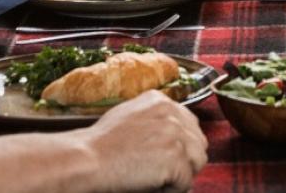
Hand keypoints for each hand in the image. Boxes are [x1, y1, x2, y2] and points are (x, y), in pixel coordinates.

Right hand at [78, 90, 207, 191]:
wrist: (87, 159)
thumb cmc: (99, 145)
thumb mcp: (129, 116)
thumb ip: (153, 120)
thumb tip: (169, 139)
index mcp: (161, 100)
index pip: (189, 124)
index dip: (182, 146)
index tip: (168, 160)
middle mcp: (172, 112)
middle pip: (198, 142)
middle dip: (186, 160)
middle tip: (165, 174)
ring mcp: (175, 133)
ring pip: (198, 160)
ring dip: (182, 175)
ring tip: (158, 181)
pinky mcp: (175, 157)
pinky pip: (187, 181)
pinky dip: (173, 190)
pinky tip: (153, 187)